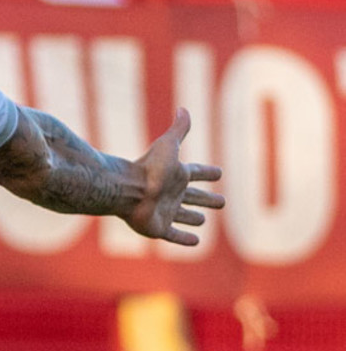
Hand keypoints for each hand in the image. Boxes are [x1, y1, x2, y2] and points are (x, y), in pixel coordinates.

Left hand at [121, 108, 224, 245]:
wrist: (128, 189)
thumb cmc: (150, 167)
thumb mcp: (168, 146)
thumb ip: (178, 130)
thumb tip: (183, 108)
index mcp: (176, 176)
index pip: (196, 173)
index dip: (207, 172)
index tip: (219, 172)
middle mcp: (171, 194)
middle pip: (193, 197)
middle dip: (207, 199)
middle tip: (222, 201)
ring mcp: (165, 212)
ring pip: (183, 216)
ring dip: (193, 218)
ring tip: (202, 219)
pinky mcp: (159, 228)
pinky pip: (174, 235)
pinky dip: (185, 239)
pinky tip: (196, 241)